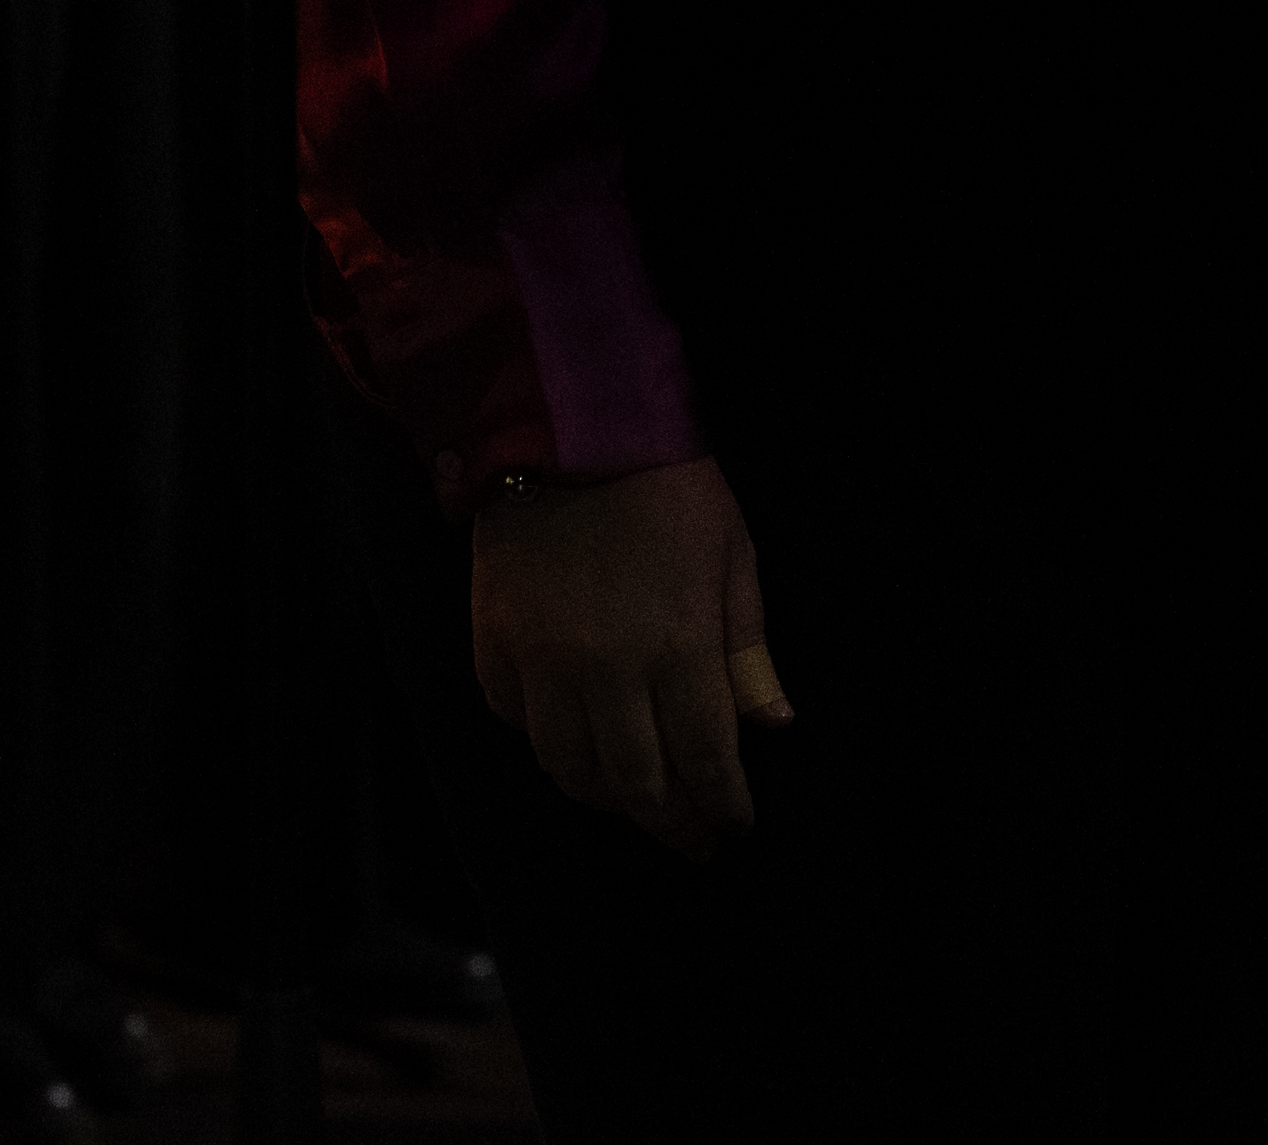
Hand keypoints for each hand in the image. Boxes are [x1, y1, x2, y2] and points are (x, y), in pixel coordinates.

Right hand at [469, 456, 792, 846]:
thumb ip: (749, 649)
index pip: (705, 761)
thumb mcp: (732, 555)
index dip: (723, 807)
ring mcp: (541, 662)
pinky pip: (516, 722)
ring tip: (634, 800)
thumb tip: (774, 726)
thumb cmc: (666, 484)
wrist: (565, 424)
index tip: (735, 829)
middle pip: (636, 784)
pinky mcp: (493, 644)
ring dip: (607, 797)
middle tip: (691, 842)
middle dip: (670, 824)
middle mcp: (605, 670)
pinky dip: (546, 742)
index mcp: (677, 647)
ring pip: (569, 769)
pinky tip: (572, 739)